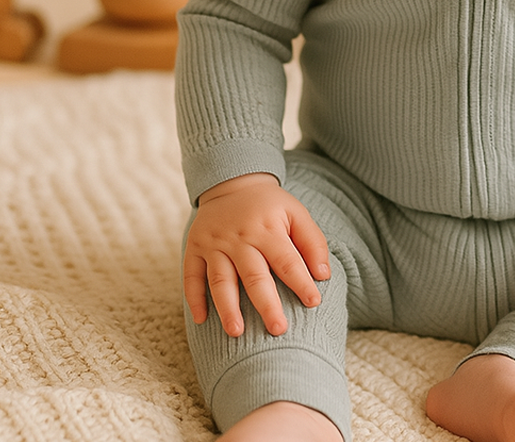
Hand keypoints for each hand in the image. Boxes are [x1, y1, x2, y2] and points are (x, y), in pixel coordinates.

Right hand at [183, 172, 329, 337]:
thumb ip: (313, 242)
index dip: (301, 282)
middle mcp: (240, 238)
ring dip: (228, 307)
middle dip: (266, 304)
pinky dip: (194, 299)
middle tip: (278, 330)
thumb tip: (323, 276)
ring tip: (236, 332)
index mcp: (268, 229)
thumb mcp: (296, 213)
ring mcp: (214, 244)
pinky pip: (191, 276)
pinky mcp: (194, 248)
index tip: (314, 302)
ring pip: (220, 280)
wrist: (233, 182)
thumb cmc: (270, 207)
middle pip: (254, 276)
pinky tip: (202, 320)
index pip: (287, 261)